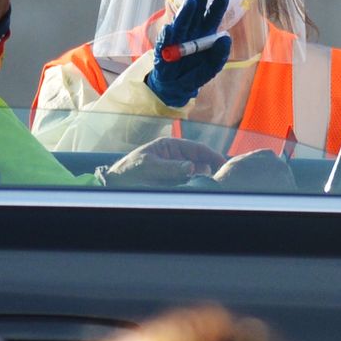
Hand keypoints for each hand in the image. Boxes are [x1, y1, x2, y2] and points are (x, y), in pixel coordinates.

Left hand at [97, 135, 227, 187]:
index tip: (224, 164)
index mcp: (171, 146)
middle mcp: (176, 157)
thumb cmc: (129, 169)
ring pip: (196, 175)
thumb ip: (170, 167)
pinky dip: (195, 188)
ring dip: (204, 180)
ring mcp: (176, 171)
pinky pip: (188, 185)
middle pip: (201, 162)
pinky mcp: (174, 184)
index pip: (197, 149)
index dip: (212, 155)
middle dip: (212, 170)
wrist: (116, 184)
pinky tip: (200, 194)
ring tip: (212, 188)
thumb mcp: (149, 166)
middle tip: (221, 179)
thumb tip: (192, 168)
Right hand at [145, 0, 232, 107]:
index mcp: (204, 33)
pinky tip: (169, 28)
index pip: (212, 15)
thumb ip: (220, 55)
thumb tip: (226, 37)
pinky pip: (165, 43)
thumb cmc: (194, 73)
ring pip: (181, 23)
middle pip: (195, 12)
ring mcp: (176, 40)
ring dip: (186, 12)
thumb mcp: (212, 67)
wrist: (175, 87)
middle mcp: (190, 32)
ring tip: (191, 2)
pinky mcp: (163, 52)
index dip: (217, 4)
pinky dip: (166, 36)